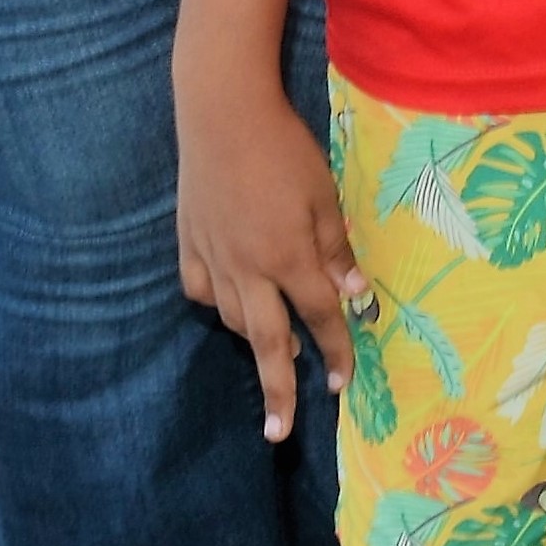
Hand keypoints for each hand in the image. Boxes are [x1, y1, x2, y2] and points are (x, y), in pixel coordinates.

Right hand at [176, 70, 361, 441]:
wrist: (222, 114)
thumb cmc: (285, 149)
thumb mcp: (326, 195)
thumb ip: (337, 248)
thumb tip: (356, 296)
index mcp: (288, 257)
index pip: (318, 316)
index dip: (334, 350)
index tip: (342, 385)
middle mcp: (248, 269)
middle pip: (266, 341)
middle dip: (278, 388)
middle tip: (281, 431)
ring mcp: (213, 258)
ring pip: (233, 318)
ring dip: (256, 340)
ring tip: (276, 355)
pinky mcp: (189, 244)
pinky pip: (202, 290)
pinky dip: (218, 304)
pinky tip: (230, 304)